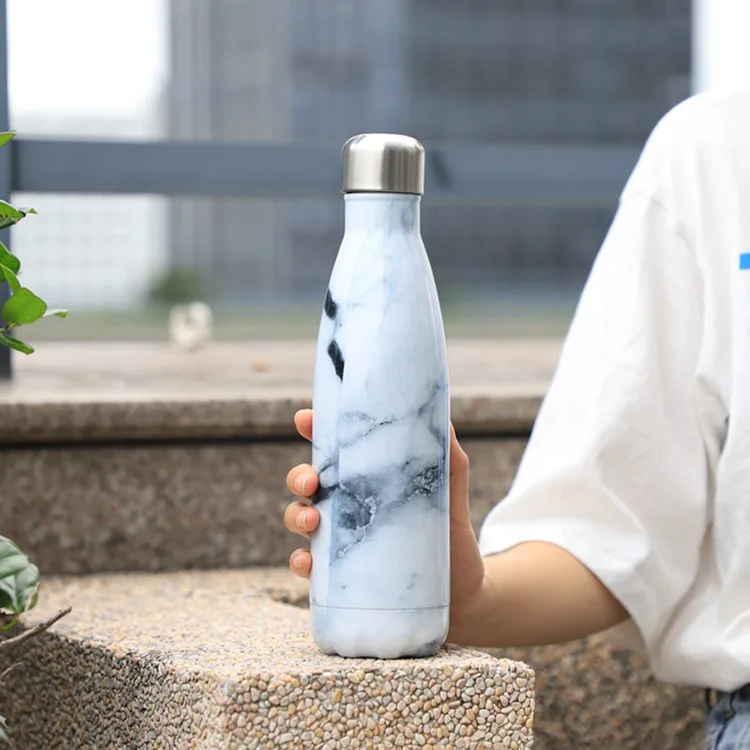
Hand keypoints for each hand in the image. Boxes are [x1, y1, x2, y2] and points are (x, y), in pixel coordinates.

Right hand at [284, 409, 485, 640]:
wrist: (464, 590)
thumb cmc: (450, 533)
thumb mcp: (451, 490)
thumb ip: (448, 457)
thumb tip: (442, 416)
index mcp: (364, 478)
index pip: (331, 449)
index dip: (313, 429)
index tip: (305, 419)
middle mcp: (345, 505)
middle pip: (305, 482)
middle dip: (299, 476)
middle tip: (311, 481)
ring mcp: (339, 539)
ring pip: (299, 520)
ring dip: (295, 516)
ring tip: (312, 522)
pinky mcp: (341, 575)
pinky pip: (308, 567)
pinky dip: (300, 563)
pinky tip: (308, 562)